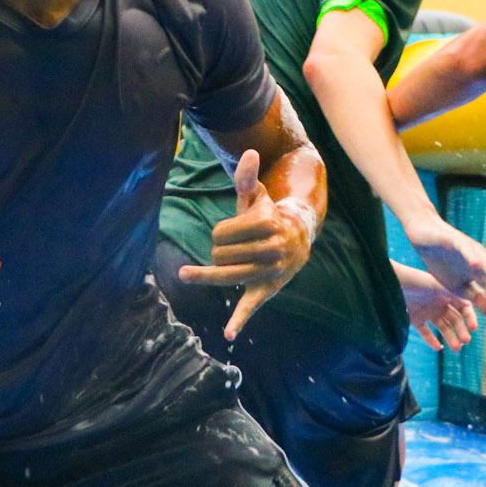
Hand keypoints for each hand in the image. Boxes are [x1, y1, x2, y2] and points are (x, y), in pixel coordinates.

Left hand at [179, 149, 314, 339]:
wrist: (297, 238)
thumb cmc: (268, 214)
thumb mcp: (257, 196)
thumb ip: (248, 176)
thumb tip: (249, 152)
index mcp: (266, 224)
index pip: (220, 233)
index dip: (219, 232)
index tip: (229, 232)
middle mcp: (271, 249)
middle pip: (220, 255)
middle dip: (219, 251)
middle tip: (234, 247)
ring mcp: (269, 271)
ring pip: (226, 276)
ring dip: (209, 274)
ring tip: (188, 273)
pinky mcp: (267, 290)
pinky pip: (251, 306)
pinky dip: (238, 321)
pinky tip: (228, 334)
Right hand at [404, 215, 485, 320]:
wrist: (423, 235)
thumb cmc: (439, 260)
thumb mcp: (456, 285)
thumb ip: (472, 296)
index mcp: (477, 276)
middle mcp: (478, 263)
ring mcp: (469, 251)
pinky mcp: (456, 240)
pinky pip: (465, 249)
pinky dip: (471, 256)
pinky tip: (476, 265)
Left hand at [405, 277, 479, 351]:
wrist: (394, 282)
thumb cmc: (418, 281)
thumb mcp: (441, 286)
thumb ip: (459, 294)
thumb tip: (479, 301)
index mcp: (448, 293)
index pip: (464, 308)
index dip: (471, 318)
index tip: (474, 328)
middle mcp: (439, 302)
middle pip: (455, 320)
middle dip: (462, 330)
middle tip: (466, 341)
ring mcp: (427, 311)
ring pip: (443, 327)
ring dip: (451, 338)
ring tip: (456, 349)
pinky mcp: (415, 318)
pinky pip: (426, 332)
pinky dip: (432, 340)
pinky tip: (438, 348)